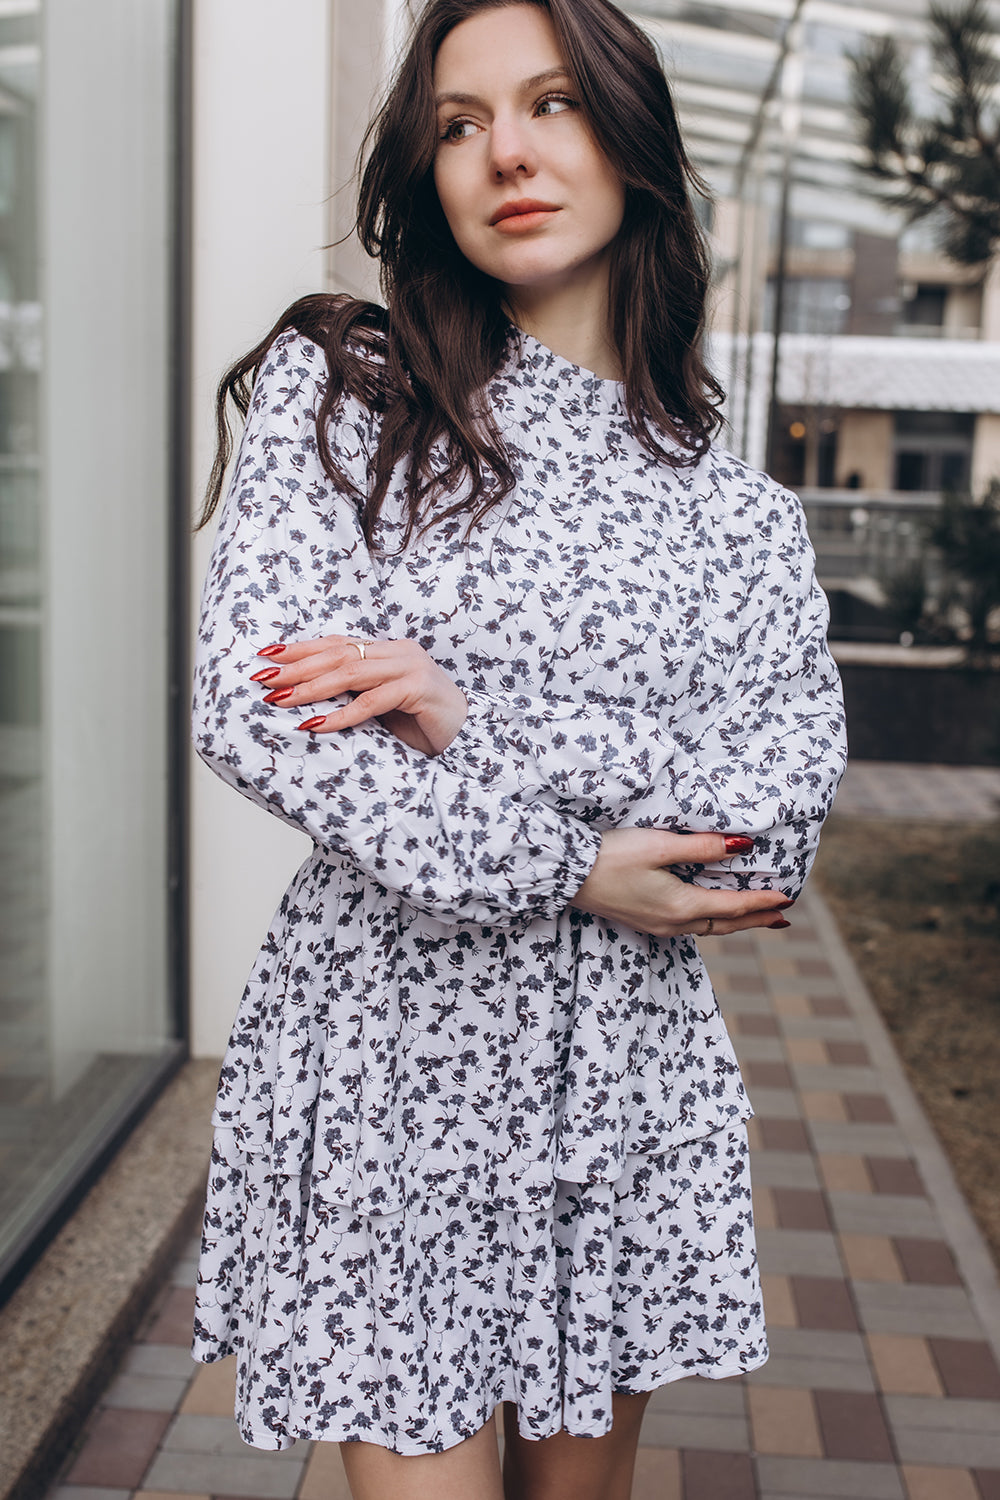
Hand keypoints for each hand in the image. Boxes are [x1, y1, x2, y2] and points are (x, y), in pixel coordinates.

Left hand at [250, 636, 468, 755]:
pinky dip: (342, 714)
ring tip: (281, 698)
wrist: (469, 737)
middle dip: (296, 666)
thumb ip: (356, 693)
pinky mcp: (419, 689)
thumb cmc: (423, 724)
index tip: (266, 655)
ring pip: (351, 673)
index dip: (301, 648)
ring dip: (311, 687)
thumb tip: (308, 696)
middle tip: (264, 677)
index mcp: (388, 649)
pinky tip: (317, 724)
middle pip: (338, 654)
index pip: (337, 643)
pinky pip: (372, 701)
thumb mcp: (382, 704)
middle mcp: (398, 651)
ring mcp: (410, 667)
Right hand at [570, 828, 793, 937]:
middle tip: (782, 919)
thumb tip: (741, 847)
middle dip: (756, 920)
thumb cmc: (611, 857)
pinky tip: (711, 913)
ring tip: (756, 918)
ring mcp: (657, 925)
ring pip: (708, 927)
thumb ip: (702, 847)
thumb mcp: (659, 846)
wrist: (566, 876)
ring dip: (735, 922)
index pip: (733, 906)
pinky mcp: (644, 921)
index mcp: (681, 906)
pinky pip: (690, 925)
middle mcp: (673, 923)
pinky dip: (712, 920)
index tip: (787, 898)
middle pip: (725, 924)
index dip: (762, 902)